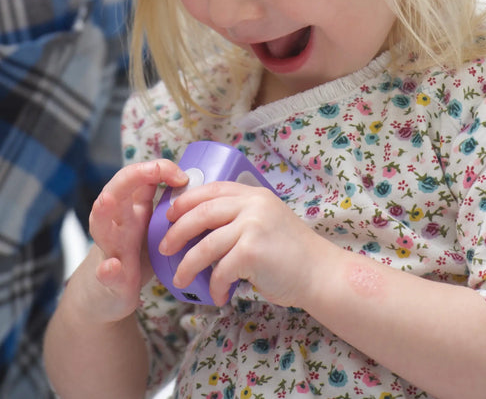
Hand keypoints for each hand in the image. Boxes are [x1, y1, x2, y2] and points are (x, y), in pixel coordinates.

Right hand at [81, 159, 188, 321]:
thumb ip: (163, 203)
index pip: (136, 176)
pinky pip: (105, 272)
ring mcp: (110, 249)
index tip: (183, 178)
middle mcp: (115, 222)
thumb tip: (191, 182)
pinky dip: (107, 269)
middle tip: (147, 171)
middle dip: (128, 178)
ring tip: (107, 202)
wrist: (110, 290)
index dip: (157, 169)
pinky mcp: (110, 278)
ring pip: (100, 226)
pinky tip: (112, 267)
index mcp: (127, 208)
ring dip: (103, 213)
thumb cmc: (133, 250)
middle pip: (114, 191)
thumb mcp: (148, 223)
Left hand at [160, 178, 335, 306]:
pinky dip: (215, 286)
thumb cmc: (292, 254)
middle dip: (176, 232)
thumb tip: (202, 231)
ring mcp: (252, 226)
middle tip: (164, 248)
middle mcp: (252, 205)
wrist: (321, 273)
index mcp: (254, 195)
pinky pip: (220, 270)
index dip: (186, 201)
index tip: (170, 215)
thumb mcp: (267, 222)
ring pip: (205, 245)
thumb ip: (242, 218)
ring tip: (180, 280)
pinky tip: (218, 296)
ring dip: (188, 266)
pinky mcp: (252, 250)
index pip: (211, 189)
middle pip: (200, 213)